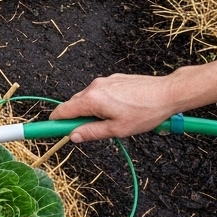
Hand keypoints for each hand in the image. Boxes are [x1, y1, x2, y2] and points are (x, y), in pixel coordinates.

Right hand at [51, 60, 216, 141]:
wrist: (169, 93)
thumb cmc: (145, 112)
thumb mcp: (117, 129)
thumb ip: (91, 133)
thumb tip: (73, 136)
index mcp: (91, 99)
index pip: (63, 111)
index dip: (54, 122)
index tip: (48, 129)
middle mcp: (94, 87)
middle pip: (74, 104)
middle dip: (78, 118)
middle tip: (92, 131)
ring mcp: (105, 81)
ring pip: (89, 99)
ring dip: (93, 110)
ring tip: (114, 120)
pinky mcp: (115, 79)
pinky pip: (101, 92)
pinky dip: (104, 102)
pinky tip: (122, 109)